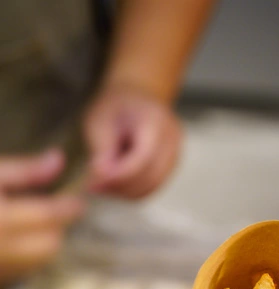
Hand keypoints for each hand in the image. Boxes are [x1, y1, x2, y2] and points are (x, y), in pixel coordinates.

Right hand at [0, 150, 84, 282]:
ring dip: (44, 242)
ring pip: (40, 260)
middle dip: (55, 228)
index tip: (77, 201)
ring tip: (29, 222)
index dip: (69, 207)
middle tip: (49, 210)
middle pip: (50, 244)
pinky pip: (23, 270)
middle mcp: (0, 248)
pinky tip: (15, 239)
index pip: (49, 215)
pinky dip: (28, 256)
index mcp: (0, 220)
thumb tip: (58, 160)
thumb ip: (24, 171)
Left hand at [84, 84, 181, 198]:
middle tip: (93, 187)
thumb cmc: (116, 106)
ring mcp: (175, 153)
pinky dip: (132, 190)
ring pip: (151, 186)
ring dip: (125, 192)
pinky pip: (152, 186)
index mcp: (155, 121)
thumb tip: (100, 179)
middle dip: (120, 187)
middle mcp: (172, 139)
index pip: (142, 159)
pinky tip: (114, 183)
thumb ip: (102, 151)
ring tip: (101, 184)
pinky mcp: (171, 165)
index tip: (93, 184)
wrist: (138, 95)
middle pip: (150, 177)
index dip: (118, 176)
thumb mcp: (99, 121)